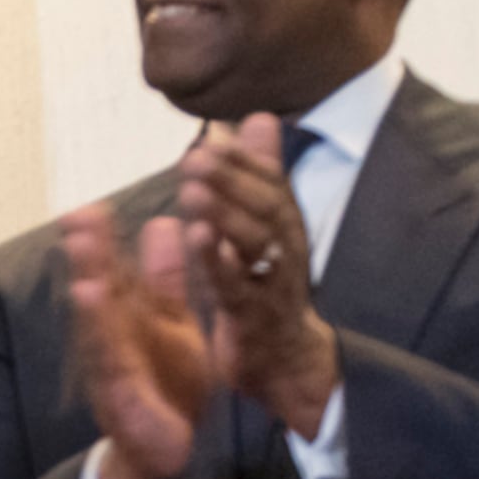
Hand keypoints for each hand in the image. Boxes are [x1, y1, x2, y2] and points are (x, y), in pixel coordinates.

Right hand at [62, 203, 212, 478]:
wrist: (168, 449)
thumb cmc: (170, 383)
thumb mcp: (176, 321)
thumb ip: (167, 278)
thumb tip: (161, 223)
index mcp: (132, 318)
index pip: (114, 271)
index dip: (102, 240)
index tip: (88, 206)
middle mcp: (115, 339)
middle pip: (100, 291)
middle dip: (90, 256)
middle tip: (77, 217)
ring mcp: (113, 367)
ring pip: (100, 324)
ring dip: (90, 291)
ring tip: (83, 256)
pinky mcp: (121, 395)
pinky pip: (112, 361)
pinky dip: (103, 336)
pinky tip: (93, 308)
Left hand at [176, 116, 341, 438]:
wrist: (286, 360)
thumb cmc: (270, 286)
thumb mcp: (266, 224)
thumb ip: (261, 174)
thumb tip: (258, 118)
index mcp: (283, 226)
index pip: (269, 185)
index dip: (244, 162)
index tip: (212, 138)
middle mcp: (283, 249)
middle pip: (263, 208)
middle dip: (232, 180)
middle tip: (197, 155)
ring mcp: (271, 284)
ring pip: (252, 244)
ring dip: (223, 215)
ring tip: (192, 190)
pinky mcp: (253, 318)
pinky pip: (236, 287)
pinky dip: (218, 262)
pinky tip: (196, 239)